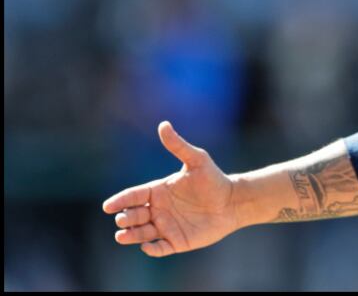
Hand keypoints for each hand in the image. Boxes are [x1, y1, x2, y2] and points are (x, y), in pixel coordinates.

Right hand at [102, 121, 240, 256]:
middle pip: (134, 215)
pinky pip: (160, 248)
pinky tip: (148, 247)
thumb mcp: (197, 160)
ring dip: (131, 236)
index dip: (120, 201)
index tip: (108, 206)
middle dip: (125, 218)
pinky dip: (152, 249)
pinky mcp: (177, 241)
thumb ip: (178, 145)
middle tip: (123, 218)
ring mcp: (166, 226)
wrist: (233, 201)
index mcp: (158, 191)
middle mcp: (158, 209)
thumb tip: (163, 125)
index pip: (133, 196)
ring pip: (141, 234)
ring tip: (122, 236)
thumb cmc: (213, 179)